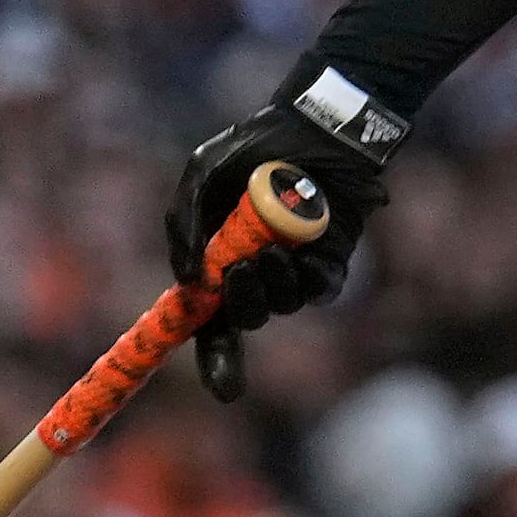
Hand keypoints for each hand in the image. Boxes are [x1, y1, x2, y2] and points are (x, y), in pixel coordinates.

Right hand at [168, 94, 386, 399]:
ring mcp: (294, 272)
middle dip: (240, 302)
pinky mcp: (332, 262)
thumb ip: (184, 224)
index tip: (226, 392)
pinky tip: (306, 250)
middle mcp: (255, 276)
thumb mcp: (202, 175)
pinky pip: (319, 289)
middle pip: (244, 318)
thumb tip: (190, 283)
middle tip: (239, 269)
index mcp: (218, 263)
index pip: (210, 326)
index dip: (217, 363)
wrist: (314, 125)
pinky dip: (309, 276)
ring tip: (274, 247)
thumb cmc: (254, 147)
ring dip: (273, 284)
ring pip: (282, 304)